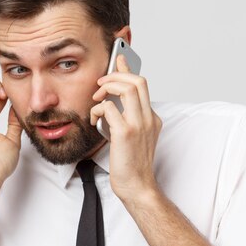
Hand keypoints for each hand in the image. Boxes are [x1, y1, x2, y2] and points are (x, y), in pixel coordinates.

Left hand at [90, 55, 161, 200]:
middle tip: (101, 83)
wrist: (137, 187)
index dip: (128, 69)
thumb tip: (111, 104)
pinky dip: (98, 109)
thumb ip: (126, 119)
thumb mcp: (133, 137)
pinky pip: (109, 108)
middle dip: (116, 75)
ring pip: (127, 88)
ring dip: (108, 88)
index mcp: (151, 118)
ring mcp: (139, 124)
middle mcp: (148, 118)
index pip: (141, 84)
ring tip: (97, 98)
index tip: (118, 59)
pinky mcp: (126, 133)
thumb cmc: (132, 165)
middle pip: (137, 80)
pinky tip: (94, 120)